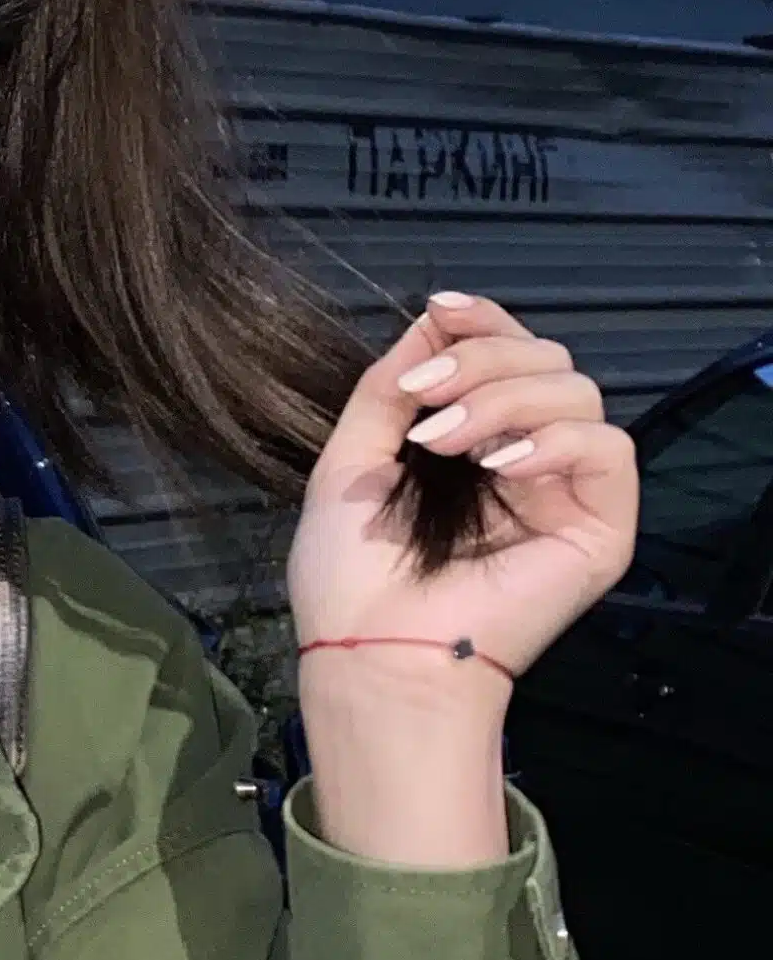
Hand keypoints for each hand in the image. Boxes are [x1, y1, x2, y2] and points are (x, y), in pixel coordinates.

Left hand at [284, 291, 638, 865]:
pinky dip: (552, 439)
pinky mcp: (600, 529)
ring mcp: (566, 493)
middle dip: (481, 359)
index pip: (507, 355)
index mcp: (473, 443)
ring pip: (577, 392)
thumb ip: (391, 386)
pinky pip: (609, 449)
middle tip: (425, 399)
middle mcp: (527, 461)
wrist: (372, 650)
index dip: (481, 320)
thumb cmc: (351, 571)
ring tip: (443, 442)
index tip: (440, 309)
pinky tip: (498, 466)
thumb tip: (430, 319)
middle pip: (547, 360)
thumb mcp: (352, 457)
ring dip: (502, 398)